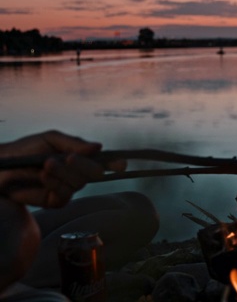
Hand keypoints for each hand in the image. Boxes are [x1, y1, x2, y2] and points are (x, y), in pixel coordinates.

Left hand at [0, 131, 124, 207]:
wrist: (1, 166)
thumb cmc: (24, 150)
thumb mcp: (51, 139)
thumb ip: (74, 143)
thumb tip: (98, 147)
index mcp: (80, 157)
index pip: (104, 161)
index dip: (115, 163)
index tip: (121, 164)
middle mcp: (77, 173)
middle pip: (95, 173)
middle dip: (82, 165)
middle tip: (68, 158)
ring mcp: (68, 188)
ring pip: (78, 184)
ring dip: (62, 173)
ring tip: (45, 165)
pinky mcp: (55, 201)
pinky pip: (64, 195)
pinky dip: (54, 185)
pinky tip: (43, 177)